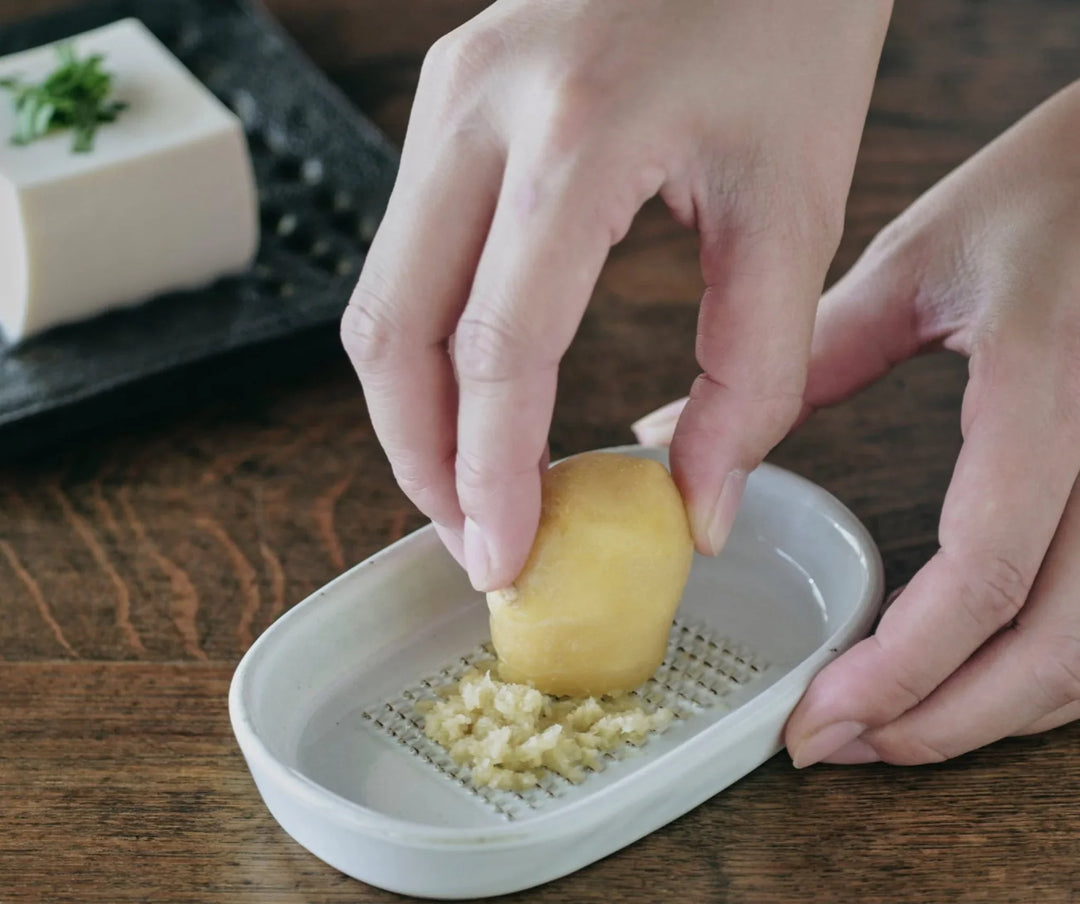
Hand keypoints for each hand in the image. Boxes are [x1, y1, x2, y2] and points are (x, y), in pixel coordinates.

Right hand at [342, 0, 890, 589]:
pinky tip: (478, 397)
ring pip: (381, 302)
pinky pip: (406, 256)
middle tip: (476, 540)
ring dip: (414, 414)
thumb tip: (698, 510)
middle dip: (422, 462)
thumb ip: (754, 374)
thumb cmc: (791, 25)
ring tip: (473, 487)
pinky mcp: (442, 105)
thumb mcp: (795, 205)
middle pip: (395, 335)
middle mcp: (476, 110)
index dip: (490, 476)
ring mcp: (443, 100)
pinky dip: (430, 350)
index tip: (504, 559)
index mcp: (576, 133)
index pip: (499, 349)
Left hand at [642, 81, 1079, 765]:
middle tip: (838, 749)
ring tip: (893, 730)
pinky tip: (975, 680)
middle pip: (1055, 653)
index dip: (898, 672)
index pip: (984, 576)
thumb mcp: (918, 263)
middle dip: (941, 726)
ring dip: (995, 716)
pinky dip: (1045, 675)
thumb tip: (676, 427)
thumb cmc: (1053, 187)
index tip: (813, 721)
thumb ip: (806, 360)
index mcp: (1051, 396)